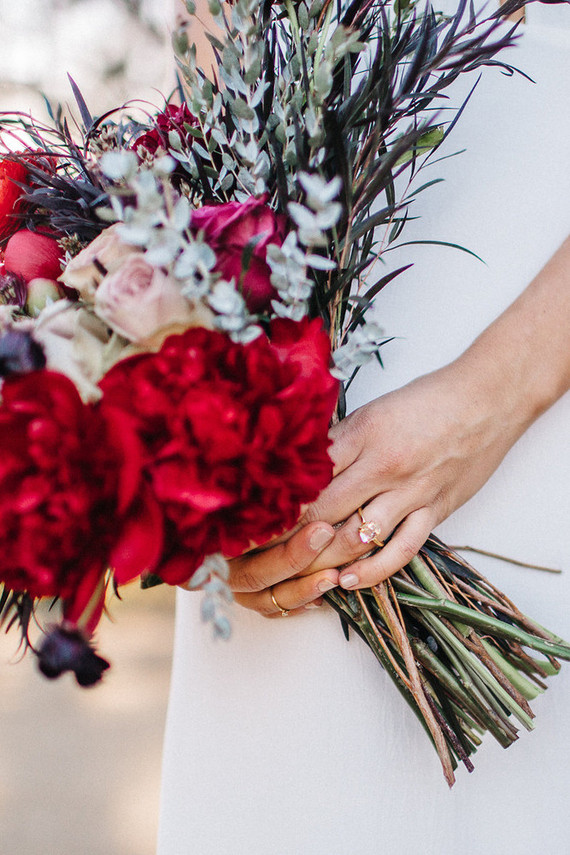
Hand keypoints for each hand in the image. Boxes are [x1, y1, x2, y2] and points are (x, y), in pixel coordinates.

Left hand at [230, 236, 569, 609]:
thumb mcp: (373, 410)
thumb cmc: (427, 399)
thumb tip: (298, 466)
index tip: (245, 522)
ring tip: (292, 575)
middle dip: (286, 537)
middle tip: (253, 557)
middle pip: (323, 512)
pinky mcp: (435, 510)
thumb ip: (338, 442)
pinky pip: (401, 549)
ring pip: (357, 537)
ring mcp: (411, 491)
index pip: (306, 478)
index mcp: (362, 435)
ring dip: (322, 560)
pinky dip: (372, 570)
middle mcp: (383, 466)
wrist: (488, 398)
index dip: (273, 504)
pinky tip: (346, 581)